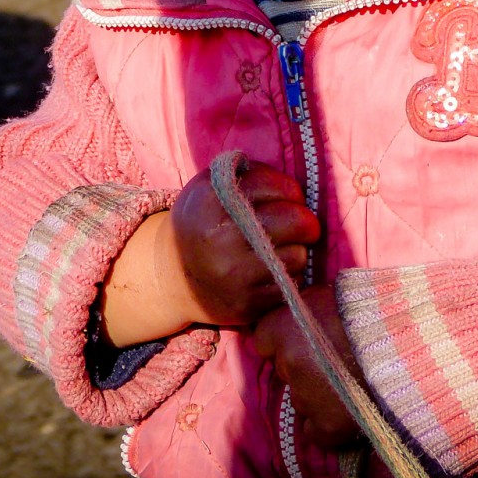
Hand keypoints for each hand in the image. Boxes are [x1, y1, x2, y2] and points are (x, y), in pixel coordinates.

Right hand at [170, 160, 318, 326]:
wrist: (172, 277)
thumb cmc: (199, 224)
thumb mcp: (207, 188)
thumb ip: (242, 174)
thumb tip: (287, 180)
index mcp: (211, 201)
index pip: (272, 185)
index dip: (289, 188)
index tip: (291, 196)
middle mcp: (221, 237)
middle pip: (293, 220)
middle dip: (305, 219)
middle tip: (304, 223)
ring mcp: (234, 274)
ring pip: (297, 255)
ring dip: (298, 249)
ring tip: (283, 247)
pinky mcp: (247, 302)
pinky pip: (289, 283)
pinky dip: (288, 274)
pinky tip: (274, 268)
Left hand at [253, 285, 363, 449]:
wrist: (411, 343)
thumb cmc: (372, 310)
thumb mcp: (331, 296)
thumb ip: (306, 309)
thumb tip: (296, 314)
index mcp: (284, 325)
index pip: (264, 340)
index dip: (284, 340)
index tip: (304, 339)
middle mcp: (289, 361)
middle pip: (285, 369)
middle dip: (304, 366)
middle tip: (335, 360)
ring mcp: (306, 396)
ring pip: (301, 400)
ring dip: (318, 394)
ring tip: (351, 382)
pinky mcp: (327, 427)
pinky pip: (316, 431)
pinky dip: (329, 425)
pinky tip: (350, 408)